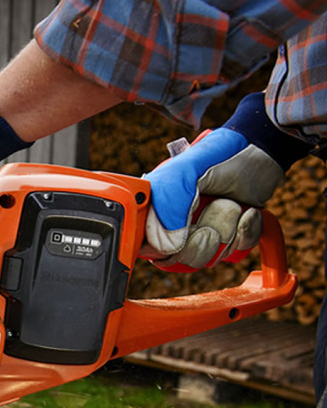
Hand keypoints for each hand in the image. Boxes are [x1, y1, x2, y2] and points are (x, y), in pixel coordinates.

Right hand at [141, 92, 310, 269]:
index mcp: (155, 208)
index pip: (144, 245)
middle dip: (203, 237)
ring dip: (228, 231)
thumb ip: (170, 203)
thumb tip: (166, 246)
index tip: (179, 235)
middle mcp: (175, 223)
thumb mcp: (188, 170)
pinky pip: (235, 253)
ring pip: (207, 258)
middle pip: (177, 257)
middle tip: (215, 206)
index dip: (160, 247)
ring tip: (232, 203)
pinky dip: (246, 233)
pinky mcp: (228, 236)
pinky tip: (247, 211)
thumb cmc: (222, 154)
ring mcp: (201, 231)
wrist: (263, 149)